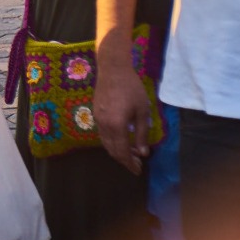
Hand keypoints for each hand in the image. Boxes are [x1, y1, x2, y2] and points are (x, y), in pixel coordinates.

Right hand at [94, 59, 151, 174]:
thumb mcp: (142, 111)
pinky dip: (112, 142)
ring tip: (131, 154)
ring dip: (118, 152)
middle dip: (124, 160)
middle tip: (137, 165)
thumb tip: (143, 153)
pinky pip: (102, 134)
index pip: (123, 151)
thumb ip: (142, 133)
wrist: (113, 69)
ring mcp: (98, 120)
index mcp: (117, 126)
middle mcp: (104, 125)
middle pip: (112, 150)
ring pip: (106, 143)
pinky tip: (122, 139)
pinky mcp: (96, 114)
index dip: (130, 163)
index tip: (138, 170)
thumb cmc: (131, 88)